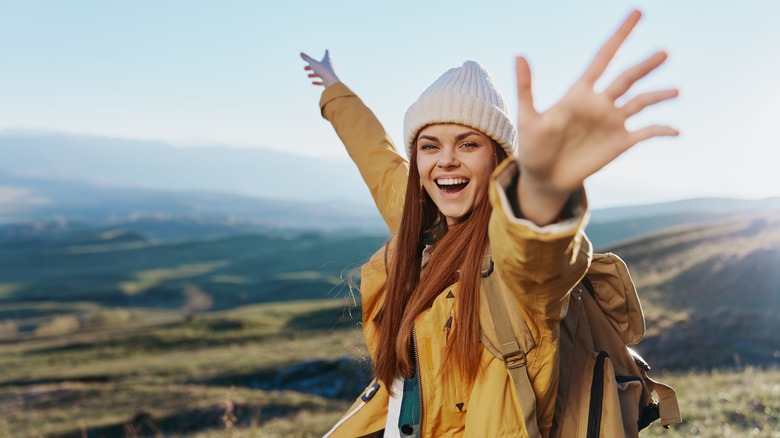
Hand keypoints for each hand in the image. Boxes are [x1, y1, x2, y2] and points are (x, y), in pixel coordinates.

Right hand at [300, 50, 340, 86]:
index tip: (327, 50)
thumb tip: (301, 53)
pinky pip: (322, 81)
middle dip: (312, 66)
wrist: (331, 81)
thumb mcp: (313, 63)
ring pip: (321, 73)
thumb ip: (307, 58)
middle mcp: (330, 66)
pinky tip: (312, 82)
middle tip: (305, 68)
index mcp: (327, 60)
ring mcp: (330, 74)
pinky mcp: (329, 81)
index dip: (326, 52)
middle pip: (320, 65)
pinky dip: (317, 81)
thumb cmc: (323, 70)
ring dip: (314, 74)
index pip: (326, 54)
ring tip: (308, 76)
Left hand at [515, 10, 677, 223]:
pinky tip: (676, 130)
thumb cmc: (532, 147)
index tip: (637, 12)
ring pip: (641, 102)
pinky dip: (661, 129)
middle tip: (664, 52)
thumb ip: (527, 87)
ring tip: (676, 91)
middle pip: (627, 78)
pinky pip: (646, 132)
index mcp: (579, 93)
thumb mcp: (528, 118)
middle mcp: (600, 103)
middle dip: (645, 66)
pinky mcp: (620, 143)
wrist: (543, 178)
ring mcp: (612, 122)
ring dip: (659, 95)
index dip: (620, 35)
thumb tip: (519, 55)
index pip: (603, 57)